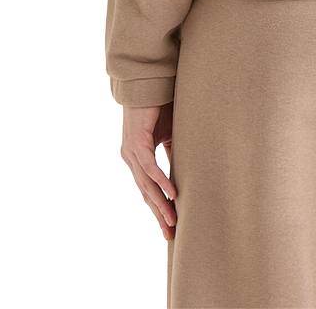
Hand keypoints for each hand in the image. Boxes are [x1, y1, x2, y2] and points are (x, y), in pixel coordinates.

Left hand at [121, 103, 176, 238]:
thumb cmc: (158, 106)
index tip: (169, 227)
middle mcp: (131, 158)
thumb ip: (173, 152)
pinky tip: (172, 193)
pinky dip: (161, 181)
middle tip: (170, 234)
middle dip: (158, 214)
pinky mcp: (136, 142)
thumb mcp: (168, 135)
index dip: (158, 208)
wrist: (148, 82)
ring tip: (172, 220)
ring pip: (146, 185)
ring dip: (160, 203)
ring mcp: (131, 151)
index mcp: (137, 158)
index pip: (147, 189)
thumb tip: (184, 169)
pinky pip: (149, 167)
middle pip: (145, 193)